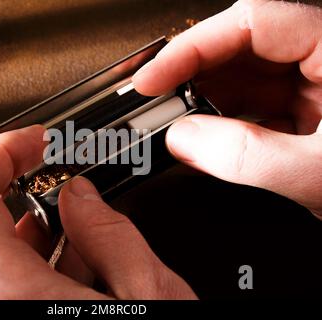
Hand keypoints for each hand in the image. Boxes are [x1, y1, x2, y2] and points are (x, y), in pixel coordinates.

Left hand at [0, 125, 195, 298]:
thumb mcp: (154, 298)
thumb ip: (111, 236)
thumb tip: (81, 197)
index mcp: (12, 302)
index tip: (32, 143)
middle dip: (2, 189)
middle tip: (43, 174)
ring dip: (14, 228)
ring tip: (66, 228)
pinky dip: (20, 262)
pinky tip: (65, 266)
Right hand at [133, 0, 321, 217]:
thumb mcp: (319, 175)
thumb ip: (245, 157)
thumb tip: (184, 140)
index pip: (251, 24)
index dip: (193, 47)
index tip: (154, 76)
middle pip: (240, 50)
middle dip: (195, 78)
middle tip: (162, 105)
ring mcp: (315, 85)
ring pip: (242, 80)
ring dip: (207, 105)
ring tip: (184, 128)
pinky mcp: (306, 112)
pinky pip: (253, 107)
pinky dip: (226, 126)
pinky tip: (213, 142)